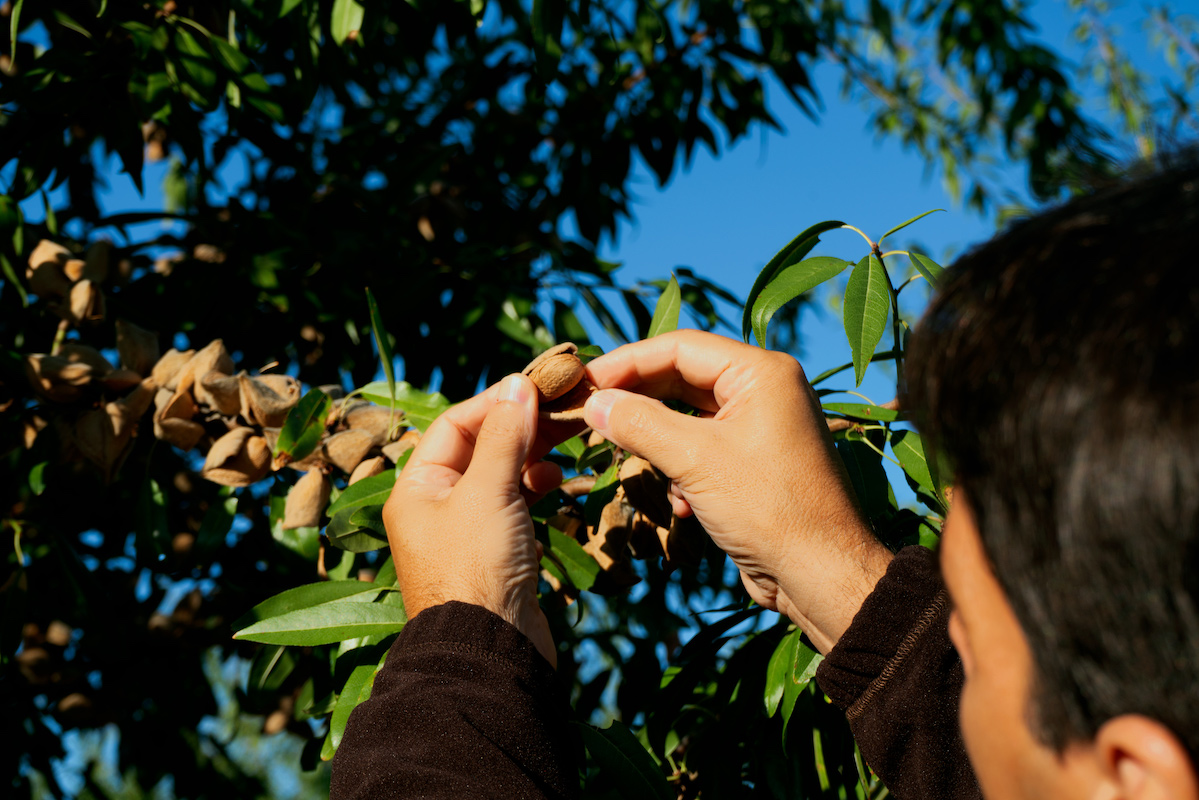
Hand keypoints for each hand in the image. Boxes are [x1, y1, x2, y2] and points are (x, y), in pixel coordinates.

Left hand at [382, 373, 564, 666]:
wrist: (490, 649)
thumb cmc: (476, 567)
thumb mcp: (487, 492)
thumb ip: (504, 437)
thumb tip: (517, 384)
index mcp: (417, 488)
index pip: (455, 425)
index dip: (494, 402)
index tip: (536, 387)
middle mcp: (436, 506)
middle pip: (479, 448)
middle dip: (519, 428)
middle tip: (562, 410)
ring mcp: (466, 531)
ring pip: (500, 475)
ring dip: (530, 456)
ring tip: (563, 446)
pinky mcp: (495, 551)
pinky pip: (514, 504)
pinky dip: (535, 488)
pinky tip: (557, 481)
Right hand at [582, 330, 892, 652]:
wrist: (821, 576)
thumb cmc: (769, 510)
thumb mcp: (696, 460)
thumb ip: (640, 423)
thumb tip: (593, 402)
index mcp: (761, 373)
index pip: (679, 347)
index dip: (626, 362)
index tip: (583, 382)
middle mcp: (765, 392)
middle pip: (682, 378)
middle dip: (639, 402)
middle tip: (591, 417)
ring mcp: (761, 428)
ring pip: (688, 417)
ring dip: (658, 442)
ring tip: (632, 462)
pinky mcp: (754, 465)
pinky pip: (702, 450)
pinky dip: (681, 470)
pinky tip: (679, 503)